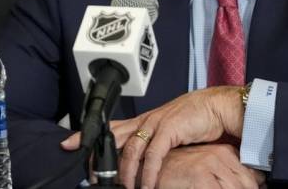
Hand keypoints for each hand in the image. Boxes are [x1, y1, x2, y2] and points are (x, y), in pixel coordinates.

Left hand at [61, 86, 244, 188]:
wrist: (219, 106)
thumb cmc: (199, 117)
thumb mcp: (171, 129)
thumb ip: (157, 141)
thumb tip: (147, 160)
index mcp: (146, 119)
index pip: (113, 127)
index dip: (89, 134)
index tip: (69, 143)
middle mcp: (147, 120)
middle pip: (114, 138)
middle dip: (100, 159)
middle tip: (91, 177)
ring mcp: (158, 123)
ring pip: (131, 150)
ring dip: (125, 173)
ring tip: (124, 188)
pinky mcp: (170, 129)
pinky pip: (154, 155)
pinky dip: (148, 172)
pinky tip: (146, 184)